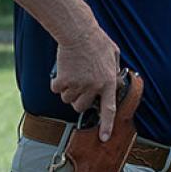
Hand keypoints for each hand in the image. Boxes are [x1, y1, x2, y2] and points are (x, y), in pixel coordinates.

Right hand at [50, 25, 119, 140]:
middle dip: (79, 100)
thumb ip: (114, 70)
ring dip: (67, 90)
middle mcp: (94, 87)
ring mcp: (78, 84)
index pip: (109, 109)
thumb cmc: (97, 41)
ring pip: (67, 100)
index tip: (104, 138)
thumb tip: (114, 81)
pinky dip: (56, 83)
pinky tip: (62, 70)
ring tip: (72, 73)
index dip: (107, 125)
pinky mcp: (63, 80)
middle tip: (79, 86)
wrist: (78, 32)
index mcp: (108, 82)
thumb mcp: (114, 54)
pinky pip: (56, 90)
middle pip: (81, 107)